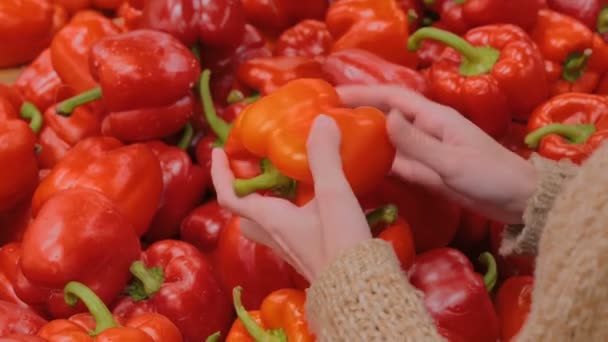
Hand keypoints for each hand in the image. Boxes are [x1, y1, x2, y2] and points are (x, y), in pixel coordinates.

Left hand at [211, 115, 371, 280]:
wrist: (358, 291)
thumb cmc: (339, 245)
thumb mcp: (332, 195)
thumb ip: (325, 157)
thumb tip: (322, 121)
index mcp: (271, 219)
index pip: (229, 197)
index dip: (219, 174)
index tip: (217, 153)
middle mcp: (275, 235)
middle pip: (245, 215)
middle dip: (242, 192)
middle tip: (252, 172)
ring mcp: (291, 248)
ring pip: (267, 224)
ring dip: (267, 203)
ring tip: (284, 182)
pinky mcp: (309, 254)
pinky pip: (289, 231)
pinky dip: (292, 213)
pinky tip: (314, 203)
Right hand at [337, 85, 537, 223]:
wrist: (519, 202)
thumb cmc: (491, 176)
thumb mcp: (452, 160)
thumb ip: (417, 142)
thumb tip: (386, 117)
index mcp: (435, 119)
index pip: (393, 98)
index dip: (364, 93)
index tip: (335, 95)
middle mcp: (427, 131)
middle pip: (387, 116)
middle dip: (359, 113)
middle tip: (327, 118)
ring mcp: (427, 152)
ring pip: (389, 141)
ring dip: (366, 138)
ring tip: (336, 140)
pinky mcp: (428, 173)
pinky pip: (397, 164)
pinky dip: (379, 162)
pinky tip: (361, 166)